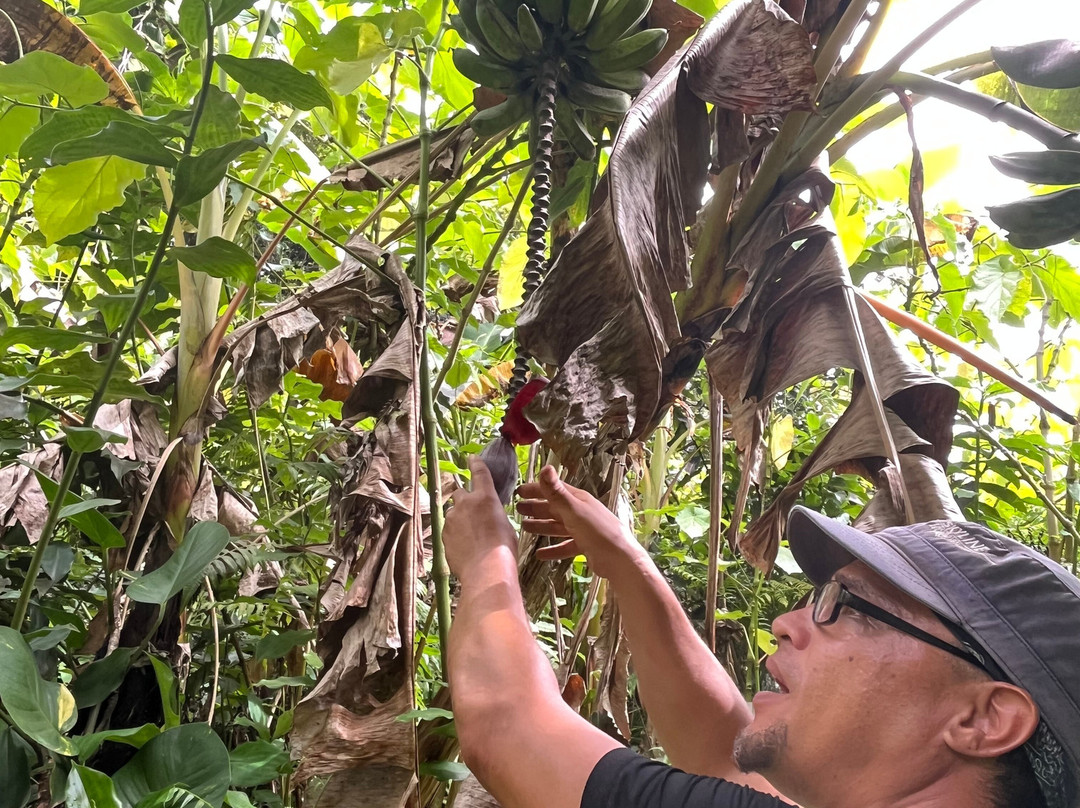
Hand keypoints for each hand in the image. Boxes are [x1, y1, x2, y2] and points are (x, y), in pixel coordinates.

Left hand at [444, 456, 517, 581]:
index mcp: (485, 497)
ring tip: (471, 537)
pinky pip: (448, 530)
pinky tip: (465, 548)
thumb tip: (487, 517)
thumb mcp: (505, 525)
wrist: (486, 570)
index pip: (480, 473)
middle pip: (459, 493)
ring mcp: (451, 519)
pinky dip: (455, 535)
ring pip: (453, 514)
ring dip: (459, 519)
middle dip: (464, 500)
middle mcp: (465, 503)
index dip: (476, 464)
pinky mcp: (443, 535)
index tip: (471, 458)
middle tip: (473, 514)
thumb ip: (493, 515)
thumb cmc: (503, 548)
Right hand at [516, 466, 640, 579]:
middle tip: (518, 509)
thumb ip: (557, 492)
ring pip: (557, 526)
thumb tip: (546, 468)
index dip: (536, 489)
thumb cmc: (597, 530)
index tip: (519, 491)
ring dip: (541, 526)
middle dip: (536, 507)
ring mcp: (582, 530)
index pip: (554, 490)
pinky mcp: (584, 546)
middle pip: (554, 508)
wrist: (620, 559)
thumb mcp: (574, 510)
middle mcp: (580, 512)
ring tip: (524, 527)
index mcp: (578, 500)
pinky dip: (552, 549)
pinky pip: (564, 546)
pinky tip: (539, 554)